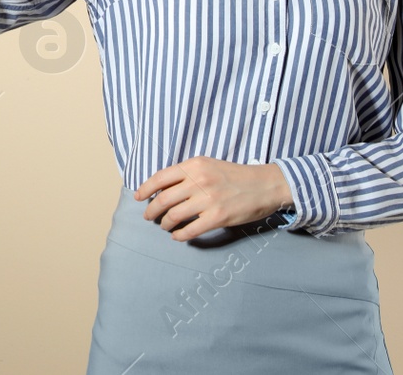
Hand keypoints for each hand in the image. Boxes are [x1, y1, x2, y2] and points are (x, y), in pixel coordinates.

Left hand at [131, 157, 291, 240]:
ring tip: (165, 226)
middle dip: (152, 210)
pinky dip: (180, 235)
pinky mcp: (218, 217)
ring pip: (174, 216)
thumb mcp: (208, 165)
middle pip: (163, 199)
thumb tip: (162, 188)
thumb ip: (187, 174)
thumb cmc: (234, 175)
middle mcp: (199, 180)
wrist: (264, 185)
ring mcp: (208, 199)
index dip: (145, 189)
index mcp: (194, 165)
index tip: (138, 198)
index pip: (160, 178)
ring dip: (165, 224)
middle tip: (149, 216)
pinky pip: (190, 230)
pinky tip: (178, 236)